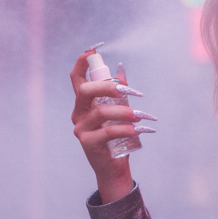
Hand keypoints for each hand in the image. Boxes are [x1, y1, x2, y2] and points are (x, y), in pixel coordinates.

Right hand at [69, 49, 157, 203]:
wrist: (114, 169)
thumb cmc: (117, 139)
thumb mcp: (119, 114)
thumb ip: (118, 95)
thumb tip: (121, 72)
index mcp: (83, 104)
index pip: (77, 78)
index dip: (83, 61)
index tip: (94, 49)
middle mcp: (78, 114)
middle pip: (85, 91)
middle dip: (107, 87)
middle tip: (127, 91)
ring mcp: (81, 129)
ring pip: (100, 112)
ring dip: (123, 111)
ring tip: (141, 115)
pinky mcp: (88, 143)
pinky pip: (107, 132)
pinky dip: (124, 128)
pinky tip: (139, 130)